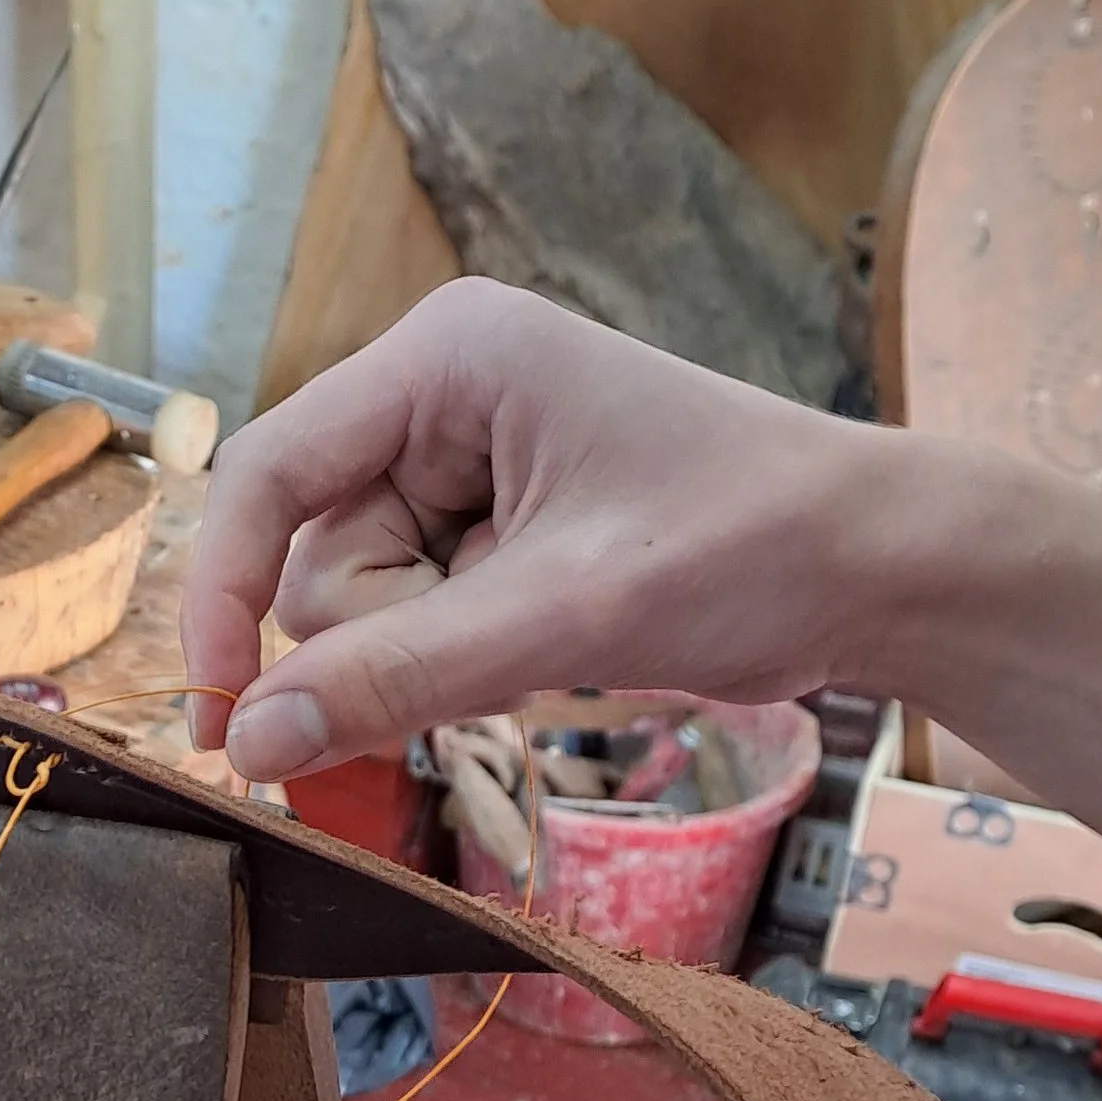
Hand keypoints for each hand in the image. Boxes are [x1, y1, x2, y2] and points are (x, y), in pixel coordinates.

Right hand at [184, 280, 875, 781]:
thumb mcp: (563, 617)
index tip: (223, 716)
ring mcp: (464, 464)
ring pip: (361, 604)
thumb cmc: (746, 547)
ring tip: (552, 638)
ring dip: (434, 654)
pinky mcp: (493, 529)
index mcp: (446, 357)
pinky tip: (552, 642)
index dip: (228, 593)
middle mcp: (439, 395)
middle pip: (316, 556)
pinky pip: (415, 620)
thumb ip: (399, 676)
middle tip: (512, 644)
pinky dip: (464, 657)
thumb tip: (250, 743)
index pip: (269, 472)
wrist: (877, 568)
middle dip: (389, 633)